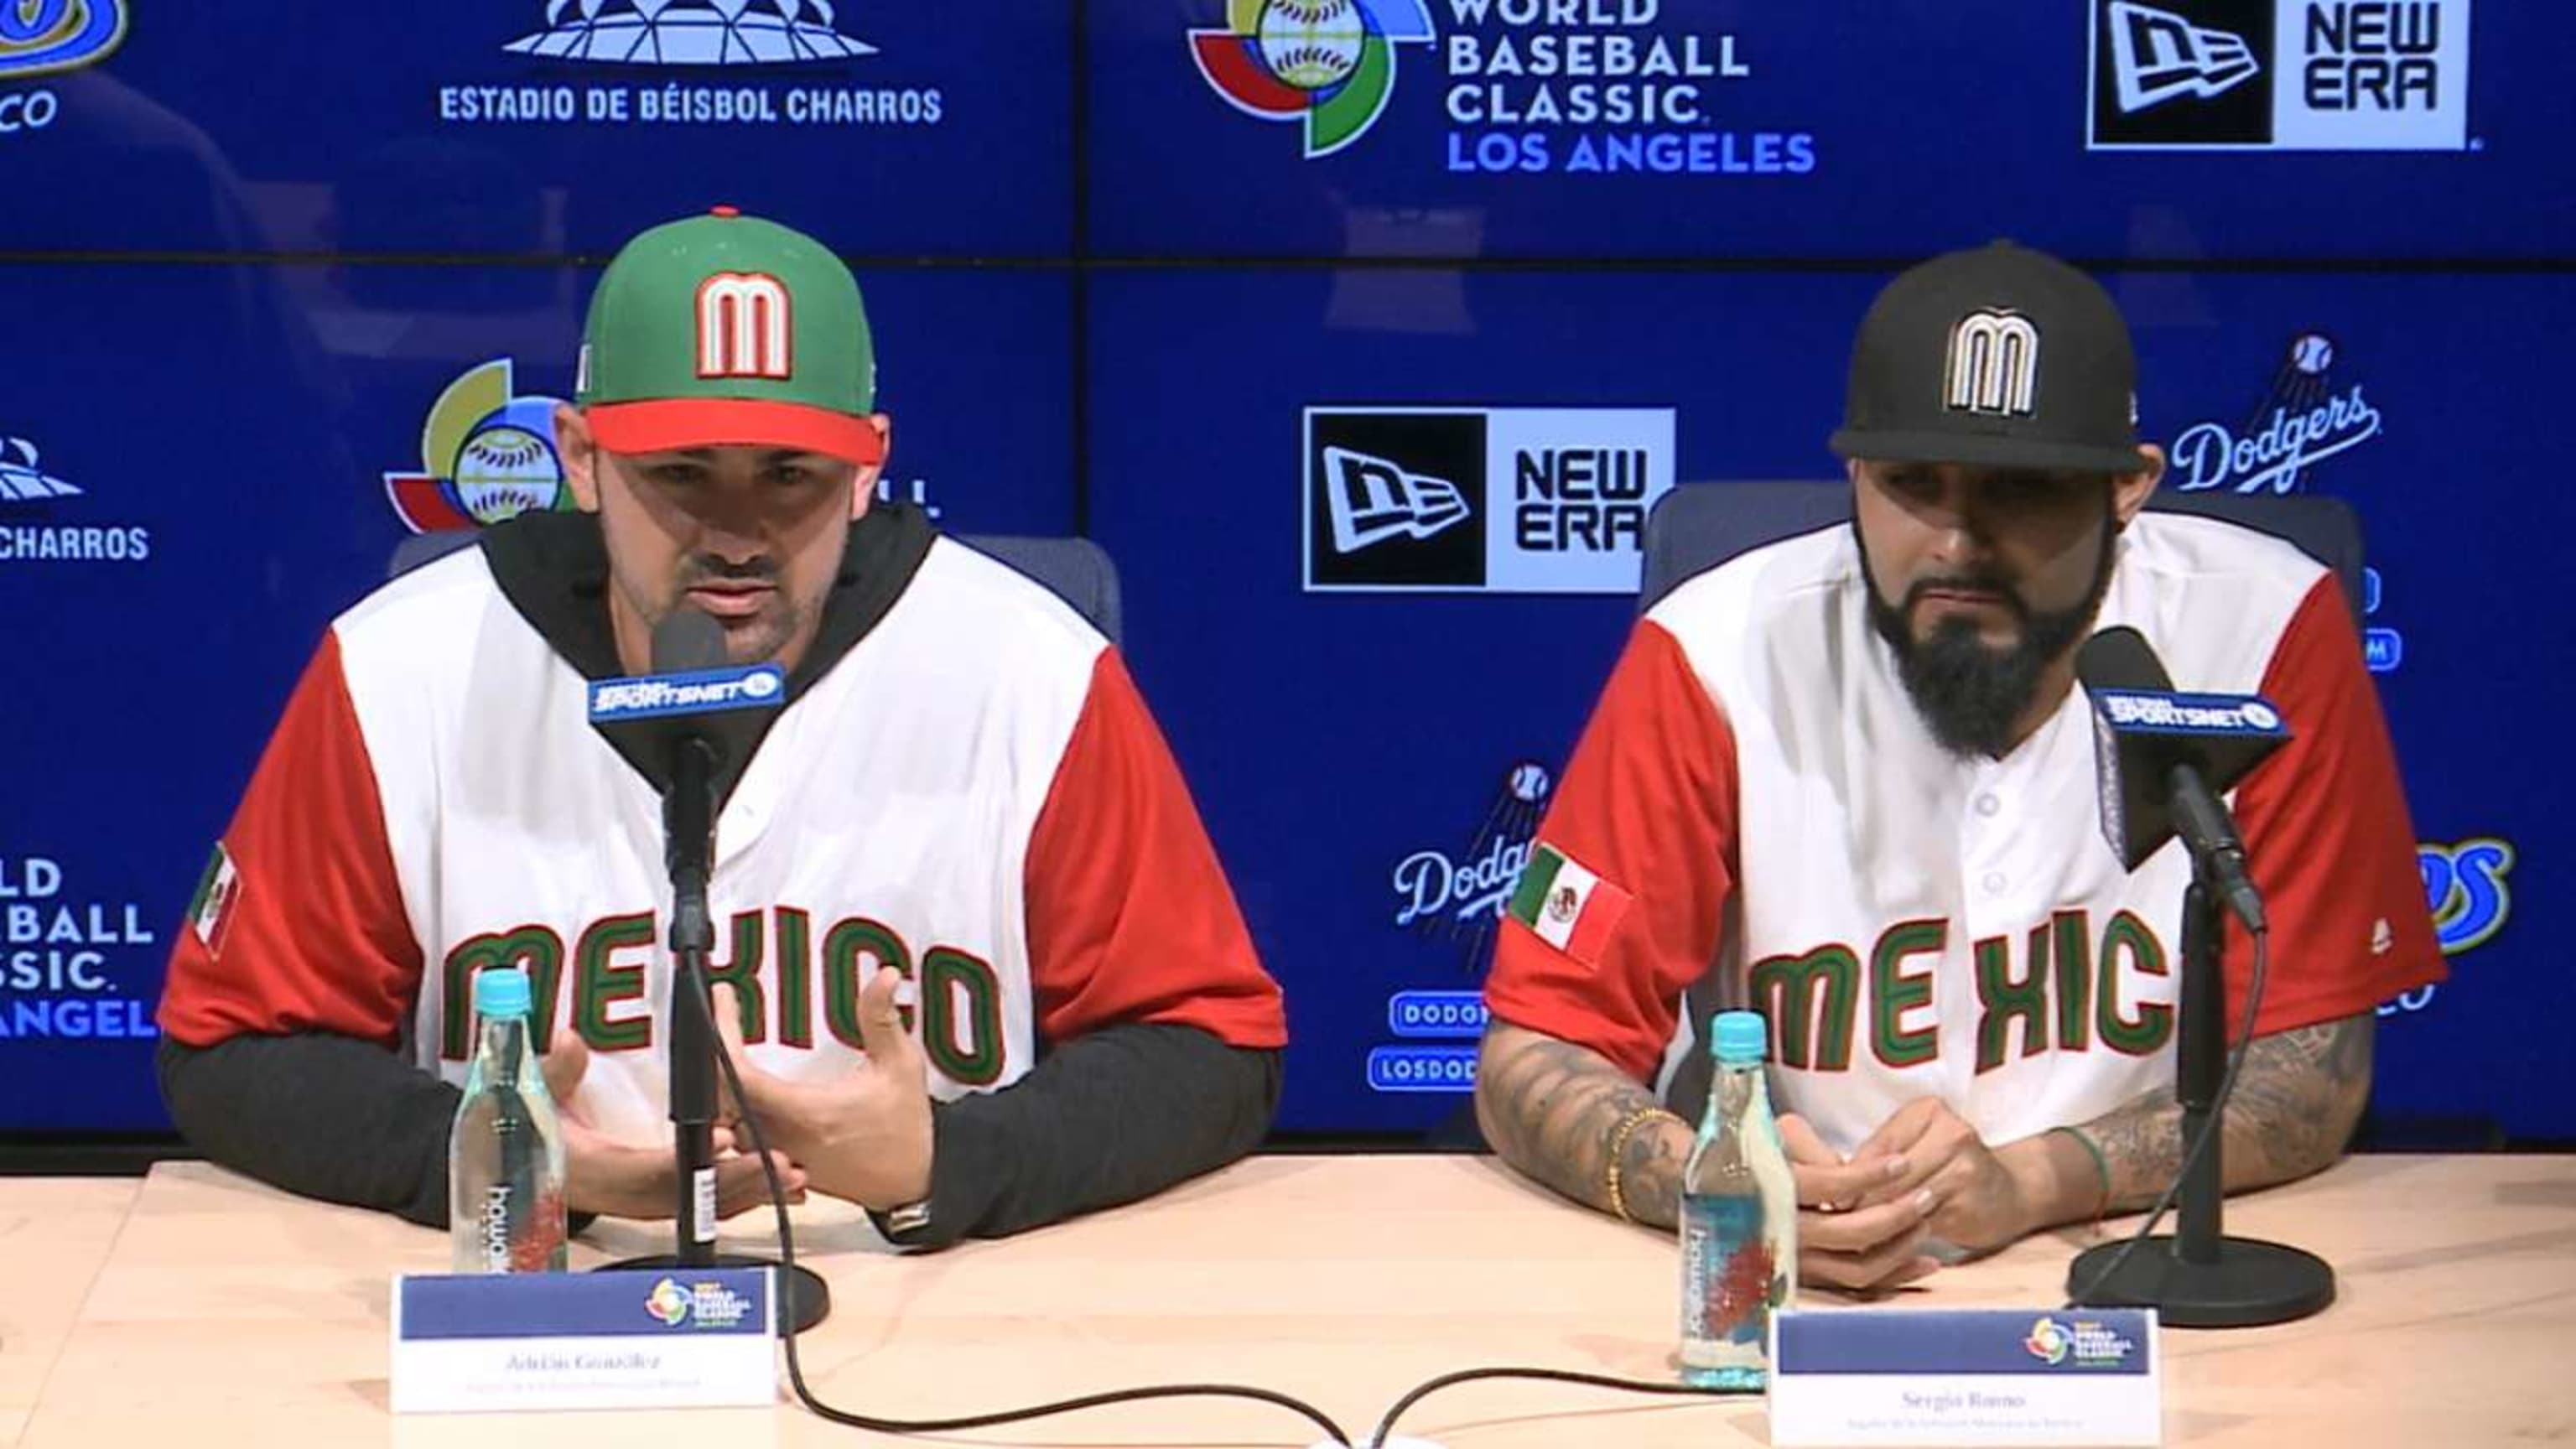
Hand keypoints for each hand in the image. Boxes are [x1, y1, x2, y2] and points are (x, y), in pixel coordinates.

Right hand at [538, 1029, 805, 1221]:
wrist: (510, 1163)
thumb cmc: (520, 1127)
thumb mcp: (529, 1093)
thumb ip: (556, 1070)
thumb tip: (568, 1040)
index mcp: (593, 1170)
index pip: (648, 1169)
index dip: (687, 1159)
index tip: (725, 1139)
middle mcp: (620, 1195)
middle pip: (685, 1194)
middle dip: (736, 1181)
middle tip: (782, 1164)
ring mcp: (637, 1203)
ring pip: (698, 1205)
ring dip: (746, 1193)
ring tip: (796, 1181)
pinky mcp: (650, 1202)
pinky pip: (698, 1205)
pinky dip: (737, 1199)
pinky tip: (775, 1191)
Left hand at [711, 971, 934, 1211]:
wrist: (912, 1183)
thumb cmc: (906, 1129)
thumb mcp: (900, 1066)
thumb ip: (882, 1019)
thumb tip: (884, 976)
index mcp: (805, 1113)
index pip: (740, 1074)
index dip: (723, 1033)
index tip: (726, 1000)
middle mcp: (782, 1139)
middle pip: (720, 1097)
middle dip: (714, 1053)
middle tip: (722, 1016)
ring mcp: (776, 1158)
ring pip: (724, 1121)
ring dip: (720, 1084)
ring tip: (726, 1044)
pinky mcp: (777, 1170)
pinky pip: (738, 1140)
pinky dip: (731, 1110)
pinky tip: (739, 1088)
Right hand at [1779, 1112, 1939, 1294]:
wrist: (1732, 1195)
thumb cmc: (1764, 1157)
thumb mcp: (1780, 1137)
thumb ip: (1813, 1148)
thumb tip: (1853, 1168)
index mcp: (1774, 1193)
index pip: (1827, 1186)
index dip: (1867, 1175)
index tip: (1901, 1162)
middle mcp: (1786, 1234)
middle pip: (1849, 1233)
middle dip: (1895, 1214)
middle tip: (1925, 1195)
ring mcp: (1800, 1263)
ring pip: (1859, 1268)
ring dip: (1900, 1247)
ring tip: (1924, 1220)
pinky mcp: (1814, 1280)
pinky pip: (1861, 1288)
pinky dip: (1899, 1276)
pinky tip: (1927, 1261)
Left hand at [1845, 1098, 2045, 1254]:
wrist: (2010, 1193)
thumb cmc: (1948, 1167)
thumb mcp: (1914, 1144)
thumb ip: (1876, 1154)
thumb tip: (1827, 1179)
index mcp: (1929, 1110)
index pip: (1876, 1148)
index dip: (1847, 1178)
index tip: (1827, 1199)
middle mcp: (1951, 1133)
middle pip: (1887, 1176)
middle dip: (1858, 1203)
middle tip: (1835, 1224)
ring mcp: (1964, 1168)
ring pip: (1901, 1201)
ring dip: (1875, 1223)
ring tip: (1854, 1236)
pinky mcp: (1969, 1204)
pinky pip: (1920, 1223)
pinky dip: (1898, 1236)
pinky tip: (1885, 1244)